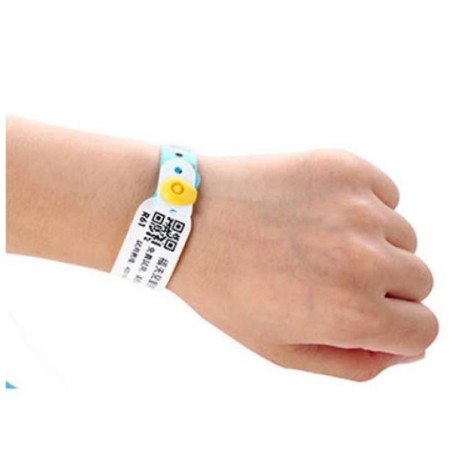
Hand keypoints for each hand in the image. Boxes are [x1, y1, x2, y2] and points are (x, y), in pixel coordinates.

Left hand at [167, 150, 437, 380]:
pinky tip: (319, 211)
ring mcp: (357, 206)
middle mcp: (364, 258)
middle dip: (386, 287)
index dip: (397, 329)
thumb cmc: (225, 287)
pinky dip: (365, 207)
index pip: (422, 330)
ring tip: (318, 241)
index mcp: (350, 312)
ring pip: (404, 236)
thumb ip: (352, 363)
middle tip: (334, 276)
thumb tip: (405, 352)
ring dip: (374, 244)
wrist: (186, 217)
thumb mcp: (279, 348)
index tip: (370, 317)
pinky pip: (385, 194)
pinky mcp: (344, 167)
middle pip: (420, 281)